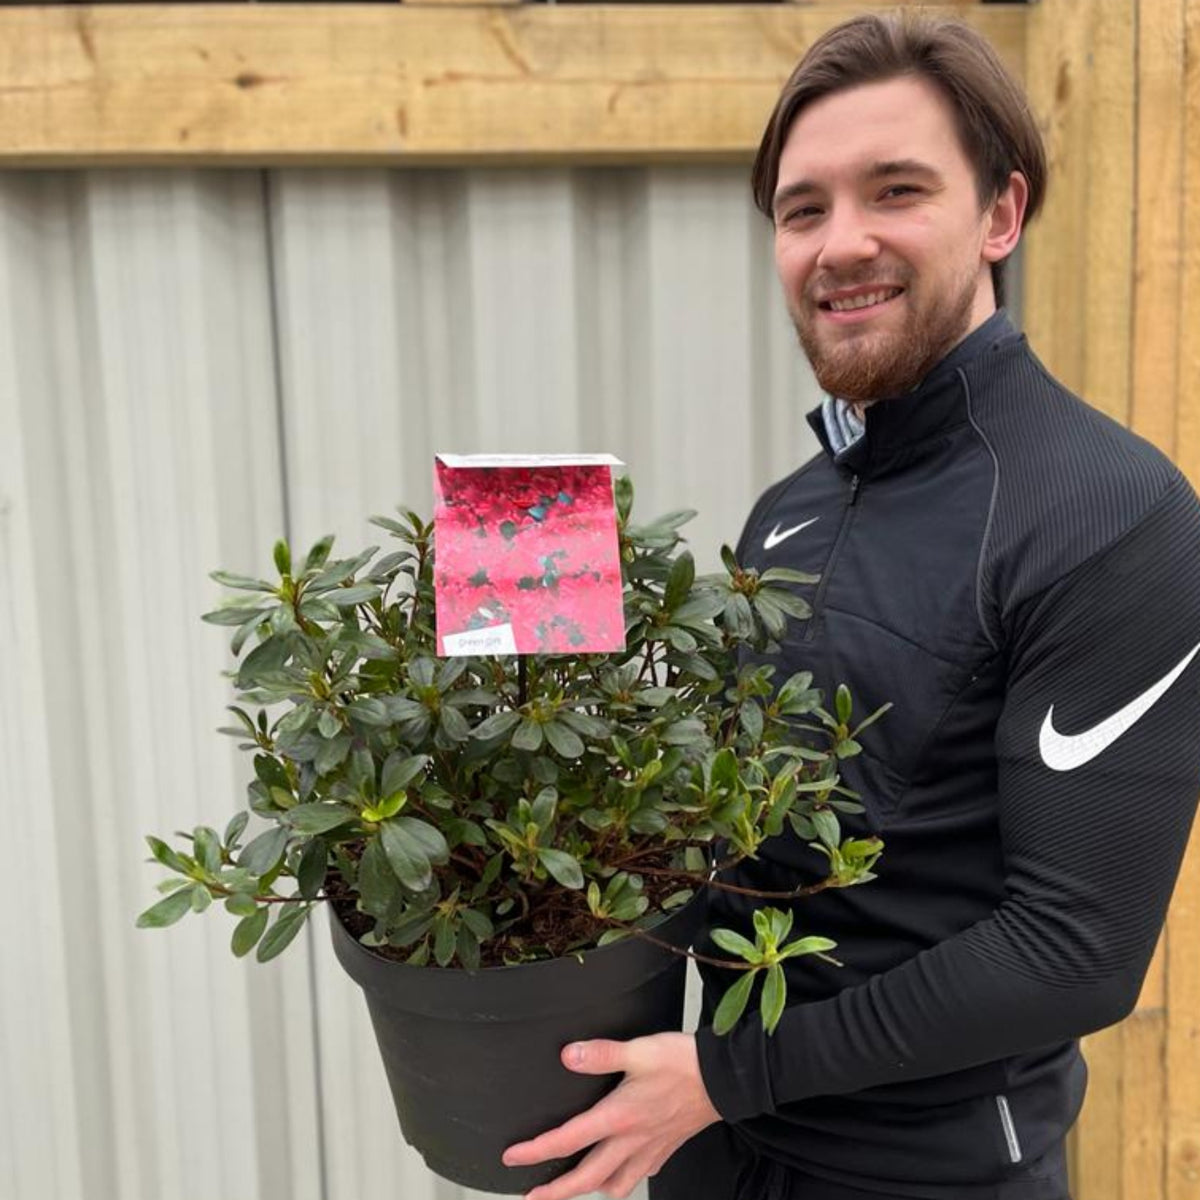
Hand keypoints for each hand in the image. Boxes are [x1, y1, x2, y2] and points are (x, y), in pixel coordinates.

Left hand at [502, 1031, 719, 1199]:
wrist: (725, 1081)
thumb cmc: (683, 1064)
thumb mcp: (639, 1050)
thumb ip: (602, 1054)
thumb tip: (568, 1056)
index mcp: (619, 1117)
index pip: (569, 1140)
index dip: (536, 1151)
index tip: (512, 1157)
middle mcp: (631, 1141)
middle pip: (585, 1177)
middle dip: (555, 1191)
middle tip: (531, 1195)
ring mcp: (649, 1150)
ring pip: (612, 1184)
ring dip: (587, 1189)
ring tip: (571, 1188)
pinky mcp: (665, 1150)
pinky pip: (636, 1177)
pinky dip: (619, 1181)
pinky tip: (615, 1173)